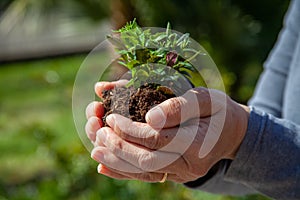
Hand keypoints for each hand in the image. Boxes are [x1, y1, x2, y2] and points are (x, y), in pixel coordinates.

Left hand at [86, 82, 249, 182]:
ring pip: (143, 172)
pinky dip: (123, 171)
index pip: (156, 138)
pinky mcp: (173, 174)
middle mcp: (188, 164)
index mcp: (197, 142)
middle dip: (117, 147)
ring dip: (116, 161)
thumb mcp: (204, 99)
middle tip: (98, 132)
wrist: (232, 133)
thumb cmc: (217, 110)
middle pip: (146, 160)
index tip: (111, 116)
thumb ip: (179, 106)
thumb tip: (149, 118)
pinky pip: (146, 177)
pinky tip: (104, 166)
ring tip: (95, 149)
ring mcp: (181, 172)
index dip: (130, 129)